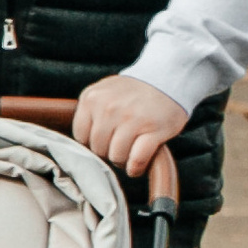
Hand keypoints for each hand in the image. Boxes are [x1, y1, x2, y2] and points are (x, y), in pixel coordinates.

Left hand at [71, 73, 188, 178]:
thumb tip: (81, 145)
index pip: (80, 137)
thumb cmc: (134, 92)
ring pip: (116, 156)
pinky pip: (136, 160)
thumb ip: (88, 111)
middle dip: (108, 152)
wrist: (167, 79)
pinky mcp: (153, 130)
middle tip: (121, 146)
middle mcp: (109, 108)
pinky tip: (137, 166)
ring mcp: (131, 119)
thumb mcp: (103, 92)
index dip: (93, 142)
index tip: (106, 140)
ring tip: (130, 153)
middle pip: (98, 149)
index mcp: (92, 98)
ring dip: (123, 161)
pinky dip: (136, 168)